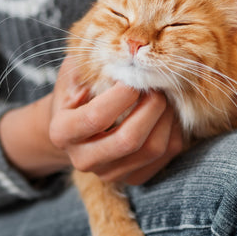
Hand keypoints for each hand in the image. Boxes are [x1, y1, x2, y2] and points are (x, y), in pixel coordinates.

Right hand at [49, 57, 183, 184]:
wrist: (77, 125)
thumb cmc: (77, 91)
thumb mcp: (73, 73)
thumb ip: (89, 65)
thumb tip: (121, 58)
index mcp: (62, 132)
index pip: (96, 117)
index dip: (121, 95)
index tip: (133, 77)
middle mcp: (83, 159)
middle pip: (128, 140)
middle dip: (151, 107)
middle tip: (157, 86)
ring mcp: (110, 173)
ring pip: (153, 150)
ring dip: (166, 118)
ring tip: (164, 96)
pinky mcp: (133, 177)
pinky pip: (166, 156)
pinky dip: (174, 131)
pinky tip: (167, 113)